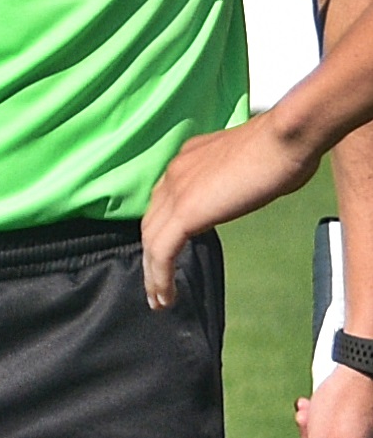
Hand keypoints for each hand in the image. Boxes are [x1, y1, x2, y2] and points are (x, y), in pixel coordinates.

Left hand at [139, 115, 309, 306]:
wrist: (286, 136)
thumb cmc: (285, 146)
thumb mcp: (252, 166)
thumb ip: (237, 181)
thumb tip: (246, 191)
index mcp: (188, 159)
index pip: (165, 199)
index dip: (163, 227)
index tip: (167, 251)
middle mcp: (175, 172)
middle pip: (152, 222)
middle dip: (151, 255)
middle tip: (156, 284)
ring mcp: (176, 191)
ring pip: (151, 240)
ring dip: (153, 274)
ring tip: (159, 300)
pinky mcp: (184, 211)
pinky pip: (162, 251)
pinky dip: (160, 277)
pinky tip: (166, 296)